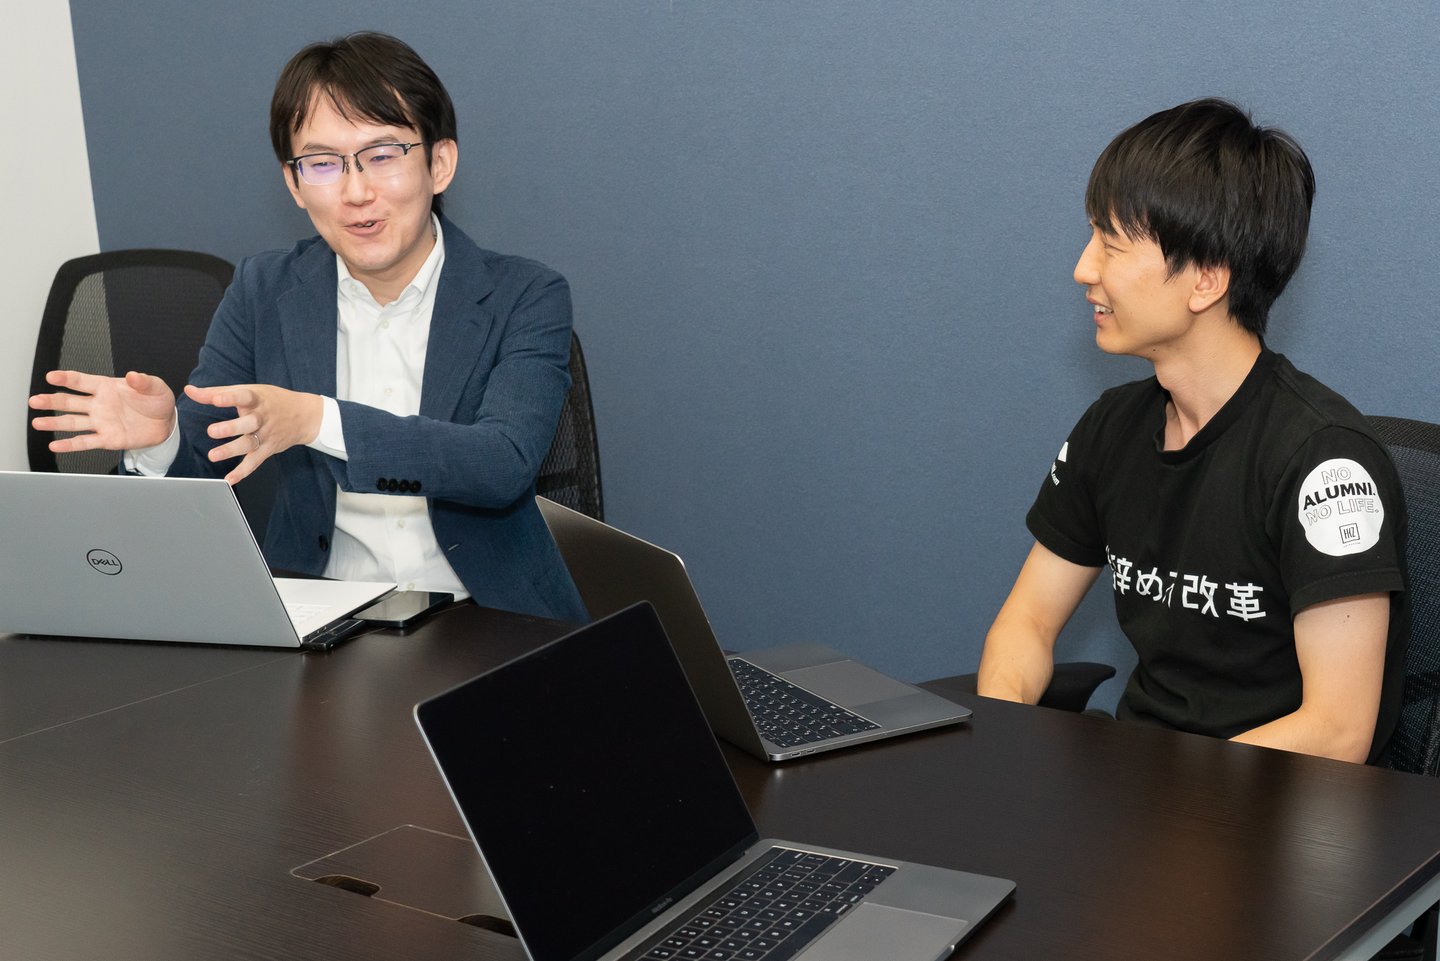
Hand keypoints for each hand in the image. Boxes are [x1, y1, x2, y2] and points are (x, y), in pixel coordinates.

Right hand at [29, 370, 175, 452]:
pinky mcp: (107, 439)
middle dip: (51, 401)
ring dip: (55, 423)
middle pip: (70, 402)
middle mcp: (99, 404)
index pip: (82, 381)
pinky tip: (55, 446)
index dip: (66, 378)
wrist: (167, 423)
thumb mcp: (155, 387)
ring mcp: (100, 422)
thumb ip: (144, 382)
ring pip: (72, 422)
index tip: (51, 376)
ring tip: (38, 423)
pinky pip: (85, 442)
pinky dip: (70, 445)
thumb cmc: (157, 401)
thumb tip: (133, 376)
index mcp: (107, 387)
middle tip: (35, 401)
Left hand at [186, 383, 322, 484]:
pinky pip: (255, 462)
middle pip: (248, 423)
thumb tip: (190, 391)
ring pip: (249, 444)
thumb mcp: (249, 390)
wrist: (305, 415)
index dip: (230, 398)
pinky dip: (243, 472)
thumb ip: (217, 392)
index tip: (216, 399)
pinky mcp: (268, 449)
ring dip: (232, 450)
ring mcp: (266, 435)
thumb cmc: (272, 401)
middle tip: (212, 431)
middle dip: (231, 428)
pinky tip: (230, 479)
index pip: (244, 397)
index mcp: (257, 400)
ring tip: (213, 455)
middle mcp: (262, 418)